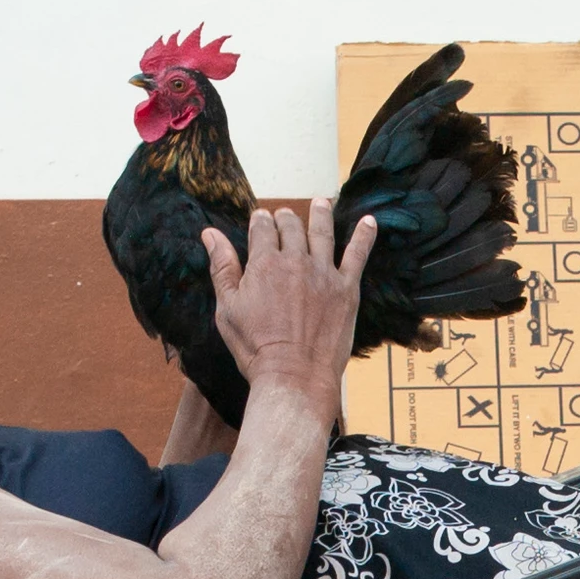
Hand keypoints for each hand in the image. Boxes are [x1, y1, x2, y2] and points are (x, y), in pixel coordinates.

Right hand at [204, 197, 371, 407]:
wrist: (294, 375)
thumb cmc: (255, 348)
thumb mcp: (228, 308)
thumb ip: (222, 267)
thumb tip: (210, 233)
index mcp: (264, 263)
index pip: (262, 228)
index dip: (260, 221)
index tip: (260, 220)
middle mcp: (295, 261)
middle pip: (291, 227)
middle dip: (285, 218)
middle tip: (285, 217)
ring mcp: (323, 273)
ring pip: (322, 232)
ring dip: (321, 213)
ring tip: (321, 202)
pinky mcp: (346, 289)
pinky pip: (358, 255)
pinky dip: (364, 236)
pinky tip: (369, 222)